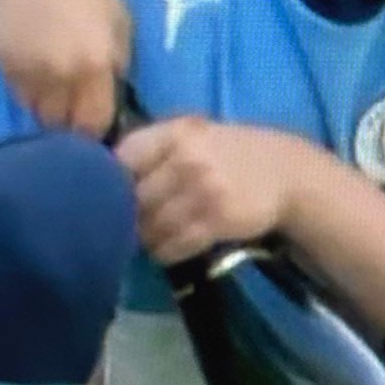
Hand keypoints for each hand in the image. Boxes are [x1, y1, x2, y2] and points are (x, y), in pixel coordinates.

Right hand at [0, 0, 131, 136]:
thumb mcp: (120, 22)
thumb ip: (120, 63)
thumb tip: (117, 97)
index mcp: (95, 66)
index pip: (92, 124)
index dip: (92, 127)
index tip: (92, 119)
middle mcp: (61, 76)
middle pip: (60, 124)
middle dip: (66, 119)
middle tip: (71, 103)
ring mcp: (28, 72)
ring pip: (35, 110)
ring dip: (44, 104)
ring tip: (51, 81)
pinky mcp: (3, 64)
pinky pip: (17, 91)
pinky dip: (25, 85)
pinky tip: (32, 61)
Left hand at [114, 117, 318, 264]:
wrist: (286, 172)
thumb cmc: (229, 151)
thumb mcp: (192, 134)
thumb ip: (151, 148)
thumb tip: (99, 175)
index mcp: (175, 132)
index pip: (121, 159)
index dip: (106, 182)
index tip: (104, 195)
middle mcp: (187, 159)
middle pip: (133, 198)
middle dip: (124, 216)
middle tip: (123, 224)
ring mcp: (203, 192)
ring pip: (150, 226)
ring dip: (143, 238)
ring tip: (146, 238)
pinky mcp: (217, 221)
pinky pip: (173, 245)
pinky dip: (164, 251)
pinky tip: (166, 248)